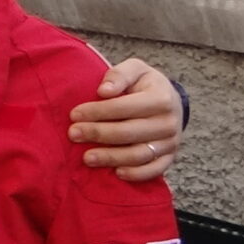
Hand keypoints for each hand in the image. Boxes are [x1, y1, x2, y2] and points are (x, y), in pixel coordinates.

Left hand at [69, 59, 180, 180]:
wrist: (171, 102)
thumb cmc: (145, 85)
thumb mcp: (136, 70)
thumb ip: (120, 75)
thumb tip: (103, 91)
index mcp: (161, 98)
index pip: (123, 107)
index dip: (97, 111)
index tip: (74, 115)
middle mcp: (168, 122)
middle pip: (128, 132)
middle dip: (97, 134)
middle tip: (73, 134)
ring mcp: (170, 142)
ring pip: (138, 154)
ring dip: (110, 158)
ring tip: (86, 158)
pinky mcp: (169, 158)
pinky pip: (153, 171)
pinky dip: (135, 174)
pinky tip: (116, 173)